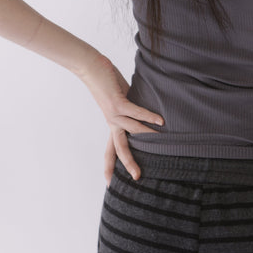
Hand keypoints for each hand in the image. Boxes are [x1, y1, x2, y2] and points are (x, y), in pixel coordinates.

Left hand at [77, 52, 163, 184]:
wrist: (90, 67)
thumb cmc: (106, 81)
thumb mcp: (121, 99)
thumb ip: (131, 108)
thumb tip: (146, 113)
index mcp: (112, 123)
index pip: (112, 149)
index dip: (111, 167)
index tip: (110, 184)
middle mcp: (112, 121)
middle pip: (120, 148)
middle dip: (128, 164)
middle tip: (137, 178)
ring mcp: (113, 113)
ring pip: (131, 132)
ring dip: (147, 137)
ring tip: (162, 143)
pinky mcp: (117, 102)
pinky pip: (135, 112)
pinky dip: (148, 117)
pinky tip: (160, 121)